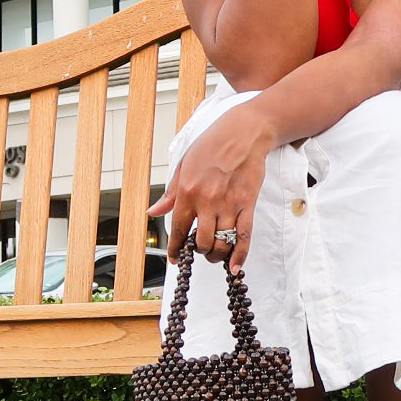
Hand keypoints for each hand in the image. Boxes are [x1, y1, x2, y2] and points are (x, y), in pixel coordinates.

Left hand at [148, 104, 274, 272]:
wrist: (243, 132)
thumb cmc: (212, 145)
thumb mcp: (183, 165)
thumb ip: (170, 194)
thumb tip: (153, 212)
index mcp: (187, 192)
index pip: (179, 230)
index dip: (176, 249)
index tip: (176, 259)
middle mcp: (207, 201)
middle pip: (203, 242)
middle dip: (200, 252)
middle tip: (200, 250)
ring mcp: (229, 204)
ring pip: (222, 242)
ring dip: (217, 254)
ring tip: (215, 253)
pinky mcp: (248, 204)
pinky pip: (243, 236)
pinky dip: (239, 255)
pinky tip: (234, 267)